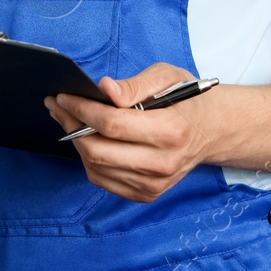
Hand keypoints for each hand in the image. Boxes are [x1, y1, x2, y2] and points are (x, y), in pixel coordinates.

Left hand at [44, 62, 212, 202]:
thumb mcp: (167, 77)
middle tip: (58, 106)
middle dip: (71, 125)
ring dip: (75, 142)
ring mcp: (154, 183)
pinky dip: (88, 159)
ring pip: (96, 167)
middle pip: (98, 150)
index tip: (63, 96)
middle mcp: (162, 163)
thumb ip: (135, 84)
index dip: (81, 109)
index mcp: (169, 131)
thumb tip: (104, 88)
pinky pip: (103, 180)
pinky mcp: (146, 194)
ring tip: (67, 119)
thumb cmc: (187, 99)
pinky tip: (86, 139)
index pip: (111, 124)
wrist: (212, 131)